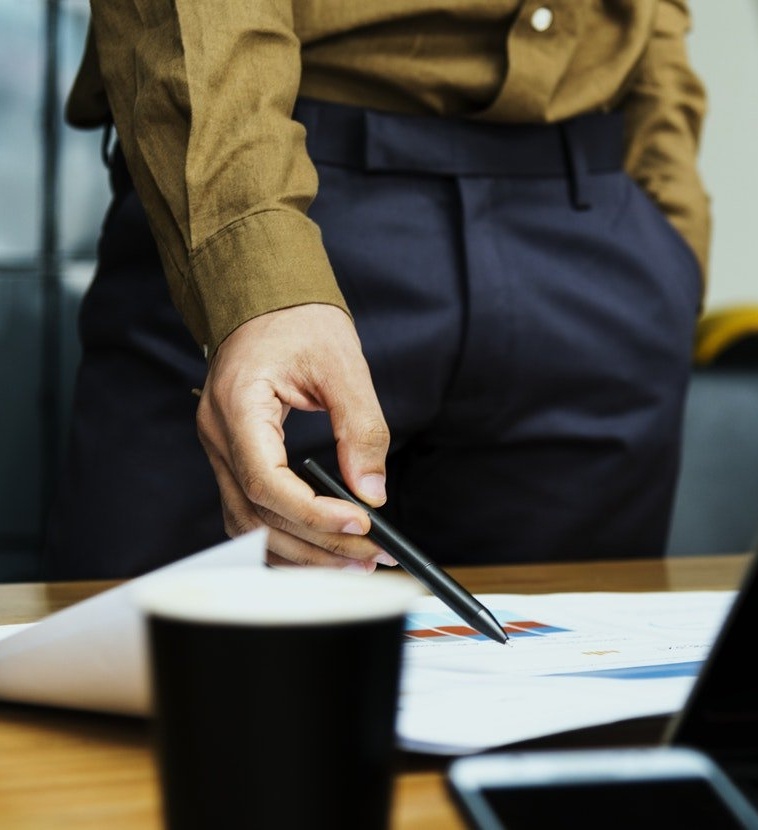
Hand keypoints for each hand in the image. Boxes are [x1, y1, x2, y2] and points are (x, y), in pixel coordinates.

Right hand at [195, 303, 395, 570]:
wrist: (264, 297)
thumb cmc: (298, 320)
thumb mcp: (343, 365)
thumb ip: (360, 428)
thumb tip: (372, 492)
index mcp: (239, 405)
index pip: (266, 482)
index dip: (312, 513)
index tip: (360, 525)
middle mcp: (218, 435)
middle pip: (257, 515)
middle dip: (316, 544)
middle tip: (370, 559)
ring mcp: (220, 450)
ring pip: (248, 524)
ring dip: (300, 552)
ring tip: (353, 563)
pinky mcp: (234, 458)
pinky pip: (250, 513)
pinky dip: (284, 537)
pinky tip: (321, 549)